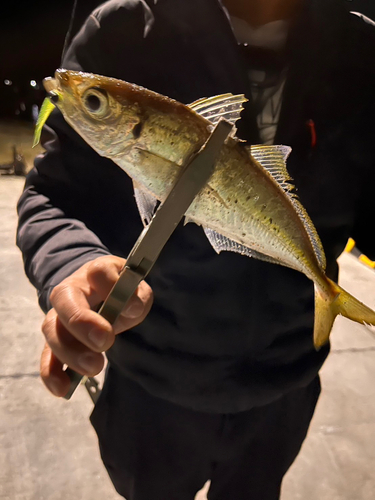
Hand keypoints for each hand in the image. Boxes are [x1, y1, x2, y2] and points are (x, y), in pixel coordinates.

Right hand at [40, 255, 152, 396]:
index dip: (111, 285)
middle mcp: (71, 290)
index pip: (98, 271)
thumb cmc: (121, 292)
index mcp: (95, 272)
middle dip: (82, 323)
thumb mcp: (136, 289)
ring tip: (95, 368)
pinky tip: (63, 390)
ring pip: (52, 330)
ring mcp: (59, 315)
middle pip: (64, 300)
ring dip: (70, 352)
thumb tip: (131, 308)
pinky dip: (51, 374)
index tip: (131, 307)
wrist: (100, 295)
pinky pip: (46, 356)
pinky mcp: (55, 340)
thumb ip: (138, 296)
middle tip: (105, 343)